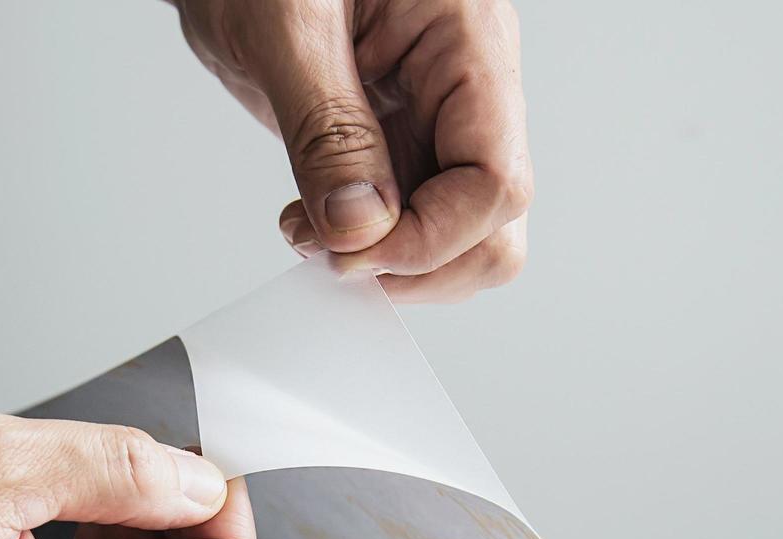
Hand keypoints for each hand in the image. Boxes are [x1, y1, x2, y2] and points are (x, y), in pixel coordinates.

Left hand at [175, 0, 530, 301]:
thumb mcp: (286, 30)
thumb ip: (327, 129)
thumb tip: (360, 225)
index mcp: (467, 41)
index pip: (496, 180)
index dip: (429, 238)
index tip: (351, 254)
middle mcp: (466, 87)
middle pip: (494, 225)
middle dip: (417, 264)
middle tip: (334, 256)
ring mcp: (434, 123)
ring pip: (459, 239)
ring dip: (389, 264)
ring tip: (314, 235)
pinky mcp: (396, 148)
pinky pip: (409, 224)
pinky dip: (365, 247)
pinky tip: (313, 224)